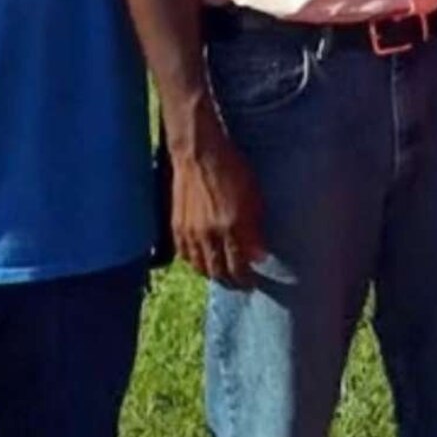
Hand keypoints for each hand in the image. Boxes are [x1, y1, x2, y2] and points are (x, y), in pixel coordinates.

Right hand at [171, 129, 269, 288]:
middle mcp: (210, 234)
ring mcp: (191, 232)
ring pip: (201, 268)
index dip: (247, 279)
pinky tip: (203, 262)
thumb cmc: (233, 170)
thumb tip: (259, 256)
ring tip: (223, 275)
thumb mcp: (254, 197)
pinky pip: (185, 256)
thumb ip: (256, 230)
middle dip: (232, 282)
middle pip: (219, 272)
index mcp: (232, 227)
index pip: (239, 267)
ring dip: (213, 275)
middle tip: (240, 284)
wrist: (200, 153)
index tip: (253, 282)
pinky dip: (195, 263)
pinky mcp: (177, 226)